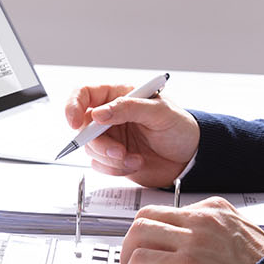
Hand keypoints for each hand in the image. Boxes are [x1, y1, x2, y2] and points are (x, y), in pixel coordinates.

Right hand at [63, 84, 200, 186]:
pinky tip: (135, 163)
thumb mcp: (160, 112)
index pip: (85, 94)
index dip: (73, 106)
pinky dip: (115, 169)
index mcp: (119, 96)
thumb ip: (129, 108)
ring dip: (111, 159)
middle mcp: (111, 116)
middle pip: (84, 127)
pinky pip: (100, 165)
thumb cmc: (180, 128)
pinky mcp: (114, 158)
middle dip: (100, 143)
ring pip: (91, 149)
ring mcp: (111, 138)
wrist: (191, 158)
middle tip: (119, 151)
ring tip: (135, 159)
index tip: (74, 123)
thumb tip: (99, 113)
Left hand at [118, 198, 263, 263]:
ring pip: (139, 232)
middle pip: (149, 215)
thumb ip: (221, 237)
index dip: (158, 232)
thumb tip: (203, 252)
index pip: (173, 211)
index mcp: (218, 211)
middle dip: (134, 238)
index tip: (154, 247)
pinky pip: (140, 258)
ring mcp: (192, 239)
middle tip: (134, 257)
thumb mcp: (247, 241)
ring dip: (128, 254)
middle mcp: (203, 219)